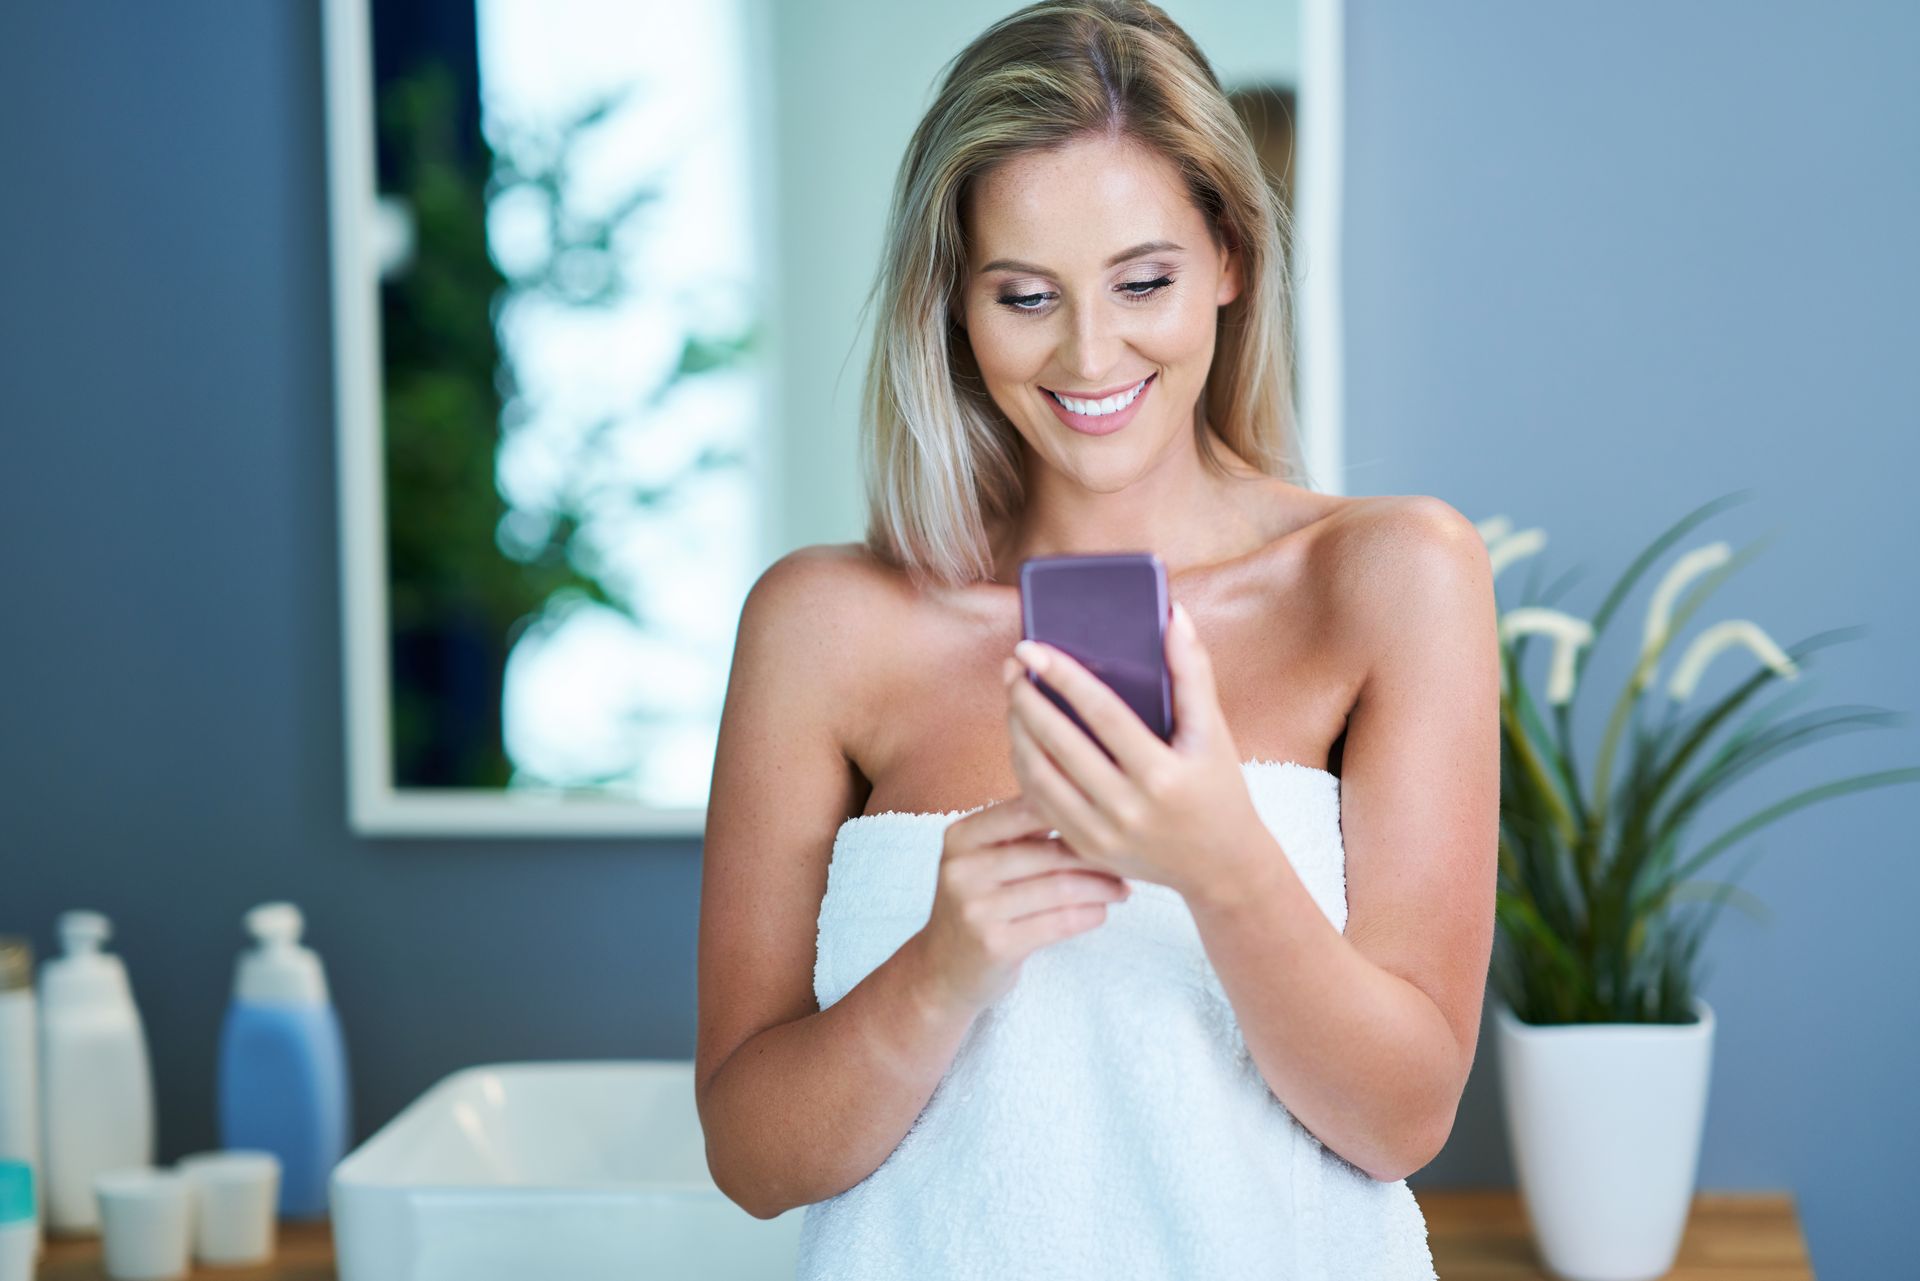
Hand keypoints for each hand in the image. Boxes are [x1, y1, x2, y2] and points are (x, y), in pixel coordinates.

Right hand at [911, 793, 1131, 1016]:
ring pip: (1060, 887)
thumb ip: (1022, 831)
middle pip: (1049, 851)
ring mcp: (976, 908)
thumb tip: (1089, 800)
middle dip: (1097, 855)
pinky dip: (1090, 915)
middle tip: (1128, 859)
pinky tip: (1102, 912)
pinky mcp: (995, 945)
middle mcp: (963, 868)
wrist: (942, 970)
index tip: (1109, 818)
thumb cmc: (978, 905)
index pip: (1027, 809)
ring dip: (1102, 888)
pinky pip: (1059, 922)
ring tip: (1122, 888)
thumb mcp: (983, 860)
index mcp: (962, 836)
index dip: (1075, 811)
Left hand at [1002, 600, 1269, 900]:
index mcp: (1163, 775)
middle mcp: (1129, 809)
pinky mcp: (1085, 849)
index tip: (1032, 647)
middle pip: (1059, 743)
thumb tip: (1175, 616)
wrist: (1220, 865)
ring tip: (1013, 697)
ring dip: (1017, 732)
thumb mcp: (1213, 732)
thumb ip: (1193, 672)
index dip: (1063, 676)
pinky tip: (1022, 737)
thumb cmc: (1218, 787)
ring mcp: (1103, 834)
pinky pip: (1039, 803)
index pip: (1102, 713)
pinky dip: (1024, 766)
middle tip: (1012, 667)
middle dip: (1027, 699)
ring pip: (1039, 775)